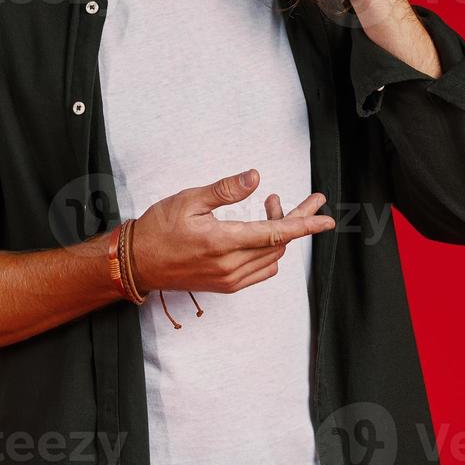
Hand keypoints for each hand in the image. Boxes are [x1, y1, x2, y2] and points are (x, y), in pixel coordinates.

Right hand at [129, 168, 334, 295]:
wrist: (137, 262)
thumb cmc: (159, 228)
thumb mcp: (189, 200)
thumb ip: (225, 190)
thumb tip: (254, 177)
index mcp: (222, 242)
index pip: (275, 233)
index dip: (304, 225)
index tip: (327, 219)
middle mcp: (230, 266)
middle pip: (280, 245)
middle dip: (297, 220)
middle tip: (309, 200)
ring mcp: (229, 279)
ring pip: (273, 258)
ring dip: (281, 234)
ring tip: (272, 205)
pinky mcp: (226, 286)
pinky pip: (261, 270)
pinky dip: (270, 251)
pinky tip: (261, 232)